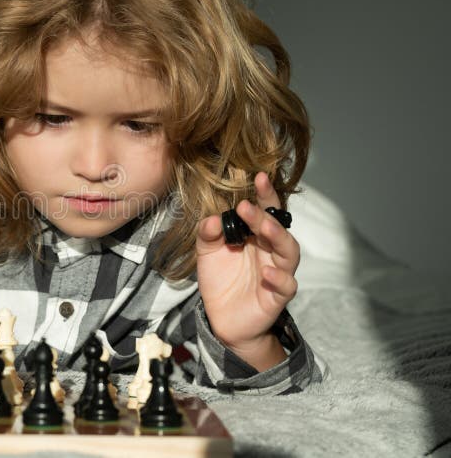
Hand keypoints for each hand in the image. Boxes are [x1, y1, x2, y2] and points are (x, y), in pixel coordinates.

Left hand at [195, 172, 299, 367]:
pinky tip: (267, 271)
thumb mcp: (207, 253)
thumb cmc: (221, 280)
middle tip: (245, 206)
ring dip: (277, 237)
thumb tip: (212, 219)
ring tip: (263, 228)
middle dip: (264, 215)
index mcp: (256, 236)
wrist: (223, 319)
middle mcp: (270, 251)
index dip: (265, 194)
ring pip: (289, 252)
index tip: (259, 176)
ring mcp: (277, 272)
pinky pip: (287, 286)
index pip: (265, 210)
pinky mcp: (277, 297)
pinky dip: (280, 277)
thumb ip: (207, 234)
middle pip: (277, 228)